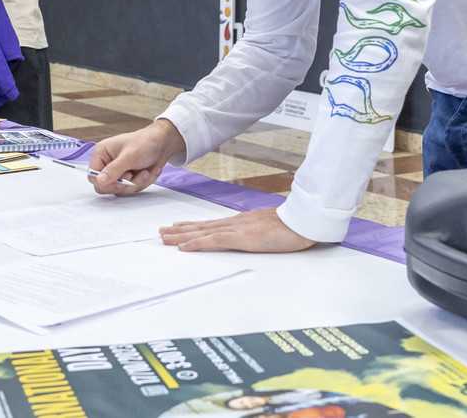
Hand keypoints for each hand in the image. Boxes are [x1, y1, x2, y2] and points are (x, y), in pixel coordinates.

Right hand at [87, 119, 185, 195]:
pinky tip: (150, 172)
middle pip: (105, 186)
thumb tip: (99, 180)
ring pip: (120, 190)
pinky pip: (131, 189)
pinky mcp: (128, 179)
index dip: (105, 183)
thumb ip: (114, 169)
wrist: (163, 144)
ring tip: (146, 172)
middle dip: (123, 185)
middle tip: (134, 176)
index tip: (120, 182)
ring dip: (136, 183)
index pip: (93, 176)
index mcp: (101, 154)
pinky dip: (143, 183)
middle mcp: (107, 164)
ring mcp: (118, 172)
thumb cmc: (145, 143)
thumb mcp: (130, 156)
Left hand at [159, 206, 315, 252]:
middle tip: (163, 232)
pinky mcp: (242, 237)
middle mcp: (235, 223)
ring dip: (182, 235)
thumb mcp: (271, 229)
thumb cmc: (292, 225)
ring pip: (202, 232)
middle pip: (202, 226)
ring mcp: (237, 229)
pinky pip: (214, 241)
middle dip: (181, 230)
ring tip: (165, 237)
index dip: (193, 226)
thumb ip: (259, 231)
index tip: (179, 226)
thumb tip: (254, 236)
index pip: (211, 224)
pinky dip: (197, 243)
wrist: (303, 221)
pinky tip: (184, 246)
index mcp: (242, 222)